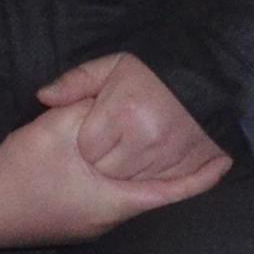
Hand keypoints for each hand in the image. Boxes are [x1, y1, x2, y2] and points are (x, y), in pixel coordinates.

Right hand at [0, 96, 225, 250]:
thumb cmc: (16, 173)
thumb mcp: (57, 129)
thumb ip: (92, 109)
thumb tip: (114, 98)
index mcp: (114, 201)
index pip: (174, 191)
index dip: (202, 176)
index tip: (225, 161)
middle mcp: (107, 220)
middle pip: (155, 195)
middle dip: (176, 171)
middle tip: (197, 146)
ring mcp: (87, 225)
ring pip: (130, 197)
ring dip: (145, 175)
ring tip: (160, 151)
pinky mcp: (69, 222)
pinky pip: (106, 201)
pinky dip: (119, 181)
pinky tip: (111, 165)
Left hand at [40, 54, 227, 192]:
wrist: (210, 76)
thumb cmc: (155, 73)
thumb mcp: (114, 66)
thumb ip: (77, 81)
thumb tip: (43, 97)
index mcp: (123, 113)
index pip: (88, 150)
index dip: (89, 143)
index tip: (99, 132)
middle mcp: (146, 139)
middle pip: (108, 172)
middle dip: (105, 163)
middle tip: (116, 143)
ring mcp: (170, 156)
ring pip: (133, 184)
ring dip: (128, 174)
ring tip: (135, 151)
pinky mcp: (190, 166)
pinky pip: (162, 187)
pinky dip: (154, 181)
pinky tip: (152, 165)